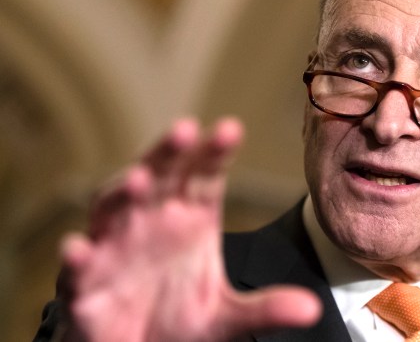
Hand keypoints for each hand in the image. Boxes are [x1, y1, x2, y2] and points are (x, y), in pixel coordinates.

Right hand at [58, 118, 320, 340]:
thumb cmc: (179, 320)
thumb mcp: (228, 316)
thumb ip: (265, 307)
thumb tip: (313, 310)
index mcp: (190, 220)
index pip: (204, 177)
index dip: (214, 153)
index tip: (231, 128)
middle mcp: (152, 222)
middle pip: (159, 177)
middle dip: (168, 153)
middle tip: (185, 129)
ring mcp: (115, 247)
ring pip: (113, 208)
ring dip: (123, 192)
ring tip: (141, 179)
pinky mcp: (85, 283)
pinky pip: (78, 266)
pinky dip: (78, 256)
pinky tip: (80, 247)